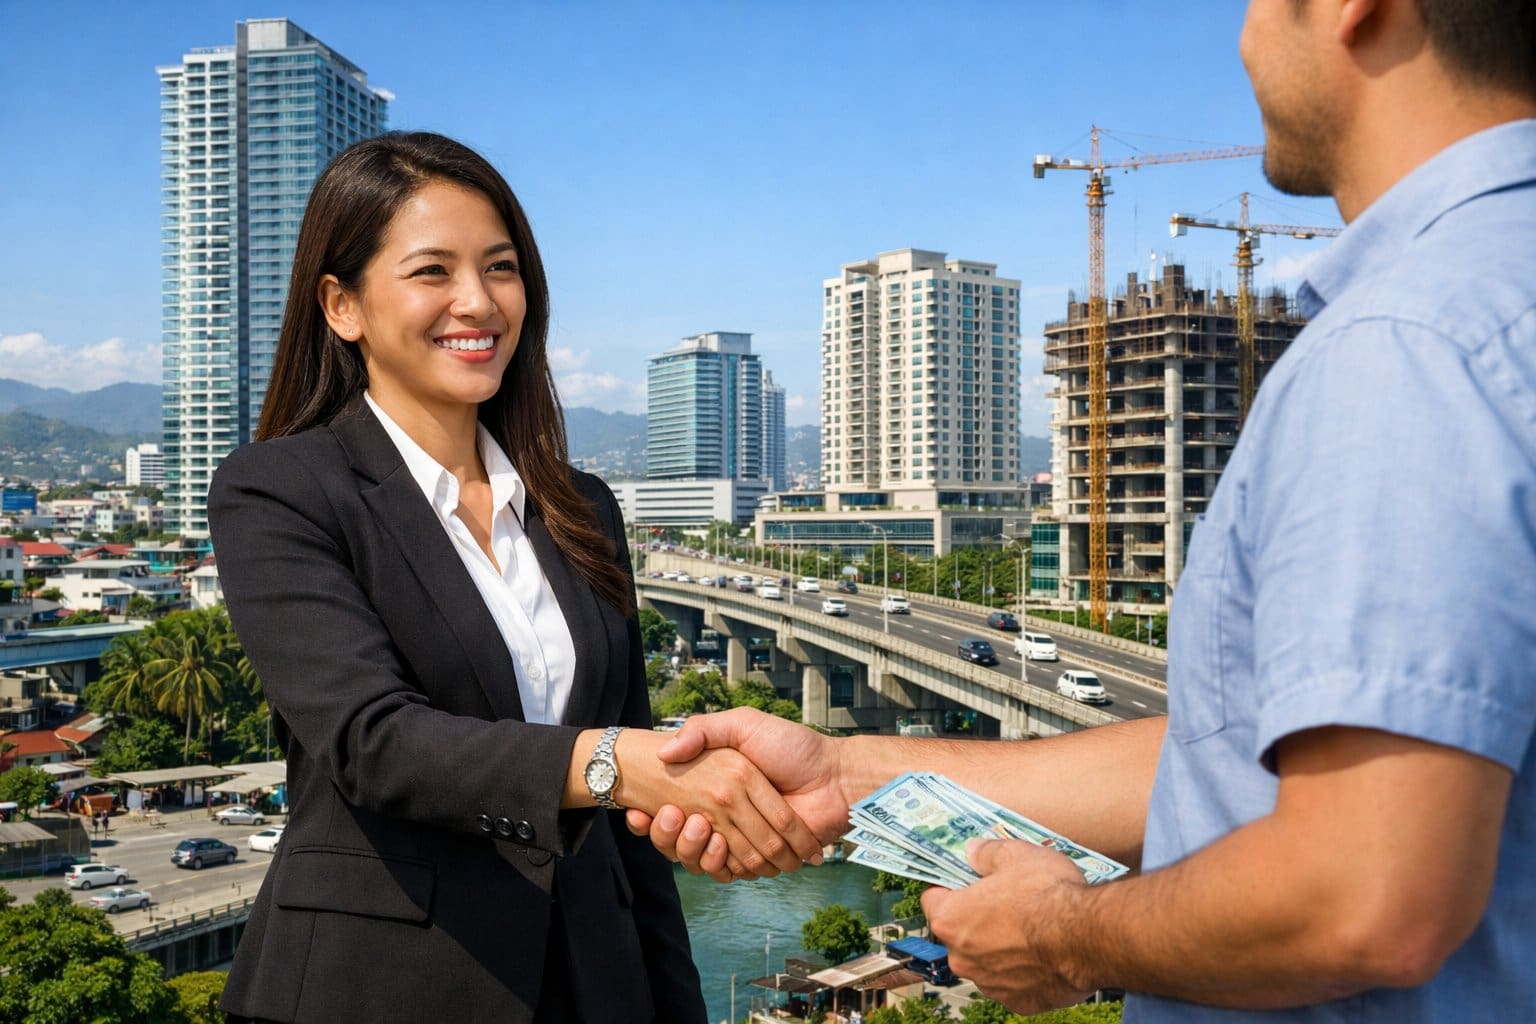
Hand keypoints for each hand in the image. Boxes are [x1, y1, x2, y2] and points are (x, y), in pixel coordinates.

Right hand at [626, 709, 850, 878]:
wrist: (835, 776)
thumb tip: (665, 751)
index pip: (673, 811)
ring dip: (689, 850)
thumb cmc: (792, 745)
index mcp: (717, 789)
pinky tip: (715, 843)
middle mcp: (725, 817)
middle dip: (667, 835)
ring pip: (699, 861)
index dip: (652, 817)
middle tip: (672, 815)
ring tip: (696, 825)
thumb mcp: (743, 724)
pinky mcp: (760, 861)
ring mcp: (742, 841)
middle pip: (679, 841)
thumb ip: (703, 730)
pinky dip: (717, 865)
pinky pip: (728, 873)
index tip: (637, 811)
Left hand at [922, 838, 1094, 1014]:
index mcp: (951, 919)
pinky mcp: (1019, 1002)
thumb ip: (987, 854)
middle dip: (979, 920)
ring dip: (1001, 948)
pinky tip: (1045, 954)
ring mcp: (990, 984)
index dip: (951, 888)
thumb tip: (974, 851)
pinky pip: (1014, 983)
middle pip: (960, 933)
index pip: (933, 901)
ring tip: (1033, 929)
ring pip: (987, 961)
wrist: (1089, 936)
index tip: (968, 883)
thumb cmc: (1048, 894)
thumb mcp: (1015, 855)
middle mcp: (962, 958)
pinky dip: (1025, 971)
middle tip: (1008, 903)